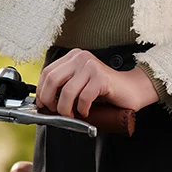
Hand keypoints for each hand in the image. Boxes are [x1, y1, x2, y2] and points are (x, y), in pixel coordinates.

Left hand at [34, 48, 158, 117]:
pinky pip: (83, 98)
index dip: (41, 90)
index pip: (47, 72)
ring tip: (72, 115)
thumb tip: (43, 101)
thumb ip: (64, 86)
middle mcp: (80, 57)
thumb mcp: (80, 84)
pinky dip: (82, 109)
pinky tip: (86, 111)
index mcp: (73, 56)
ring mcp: (91, 66)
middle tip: (55, 112)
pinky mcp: (101, 77)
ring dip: (66, 110)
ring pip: (66, 91)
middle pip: (52, 79)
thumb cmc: (104, 90)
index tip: (42, 104)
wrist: (130, 89)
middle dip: (50, 101)